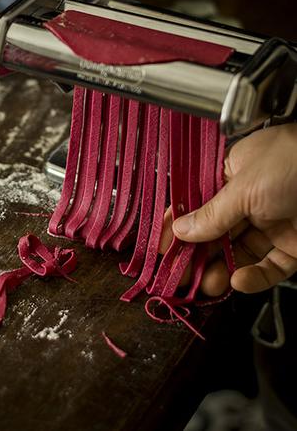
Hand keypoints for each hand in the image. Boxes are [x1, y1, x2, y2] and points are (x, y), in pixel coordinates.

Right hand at [172, 123, 296, 294]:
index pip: (196, 202)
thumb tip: (182, 229)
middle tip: (180, 275)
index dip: (178, 224)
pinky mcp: (292, 245)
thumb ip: (213, 213)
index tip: (161, 246)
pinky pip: (269, 266)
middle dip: (197, 255)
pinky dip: (254, 277)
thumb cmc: (294, 159)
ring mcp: (271, 222)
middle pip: (215, 232)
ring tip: (207, 284)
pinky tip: (240, 281)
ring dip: (221, 270)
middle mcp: (249, 198)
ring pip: (239, 253)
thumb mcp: (245, 187)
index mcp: (232, 172)